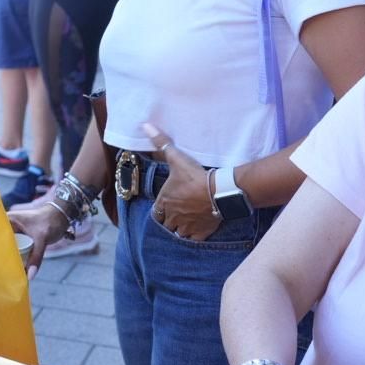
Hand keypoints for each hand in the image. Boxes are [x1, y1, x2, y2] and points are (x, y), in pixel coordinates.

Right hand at [8, 195, 70, 277]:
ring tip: (2, 272)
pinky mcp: (21, 239)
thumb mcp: (41, 239)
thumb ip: (35, 258)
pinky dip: (16, 258)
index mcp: (7, 220)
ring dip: (8, 258)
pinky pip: (16, 251)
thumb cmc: (50, 221)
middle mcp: (8, 226)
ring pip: (8, 248)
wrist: (62, 218)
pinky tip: (14, 269)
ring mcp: (14, 233)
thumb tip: (30, 276)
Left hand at [140, 122, 220, 240]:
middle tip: (179, 212)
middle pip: (166, 223)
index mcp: (164, 202)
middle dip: (170, 219)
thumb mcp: (176, 158)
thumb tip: (145, 125)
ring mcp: (186, 227)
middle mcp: (172, 217)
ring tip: (188, 220)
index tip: (167, 204)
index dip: (161, 208)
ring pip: (178, 233)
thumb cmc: (195, 176)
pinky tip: (198, 228)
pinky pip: (193, 239)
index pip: (156, 211)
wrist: (220, 192)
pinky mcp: (200, 233)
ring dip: (180, 228)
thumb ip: (160, 143)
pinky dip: (194, 236)